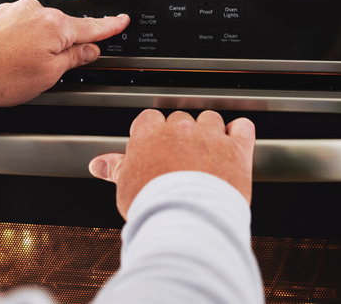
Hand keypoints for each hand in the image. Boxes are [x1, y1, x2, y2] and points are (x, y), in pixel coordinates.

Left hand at [0, 0, 129, 106]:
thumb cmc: (2, 76)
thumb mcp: (49, 75)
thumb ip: (73, 58)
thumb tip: (89, 50)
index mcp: (55, 25)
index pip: (91, 27)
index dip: (109, 26)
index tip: (121, 20)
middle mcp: (36, 10)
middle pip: (62, 28)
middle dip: (59, 46)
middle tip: (45, 71)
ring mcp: (14, 9)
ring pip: (38, 28)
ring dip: (35, 45)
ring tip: (17, 68)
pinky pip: (17, 27)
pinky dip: (17, 42)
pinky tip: (7, 58)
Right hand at [88, 110, 254, 219]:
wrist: (188, 220)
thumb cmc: (155, 206)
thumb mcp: (126, 186)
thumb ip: (115, 168)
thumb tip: (97, 164)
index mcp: (150, 135)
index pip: (149, 119)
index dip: (152, 134)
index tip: (155, 149)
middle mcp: (180, 129)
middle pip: (180, 119)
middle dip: (181, 136)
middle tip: (181, 161)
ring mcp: (210, 136)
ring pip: (210, 119)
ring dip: (210, 132)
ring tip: (207, 157)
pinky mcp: (236, 149)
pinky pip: (242, 127)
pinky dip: (240, 132)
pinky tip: (235, 141)